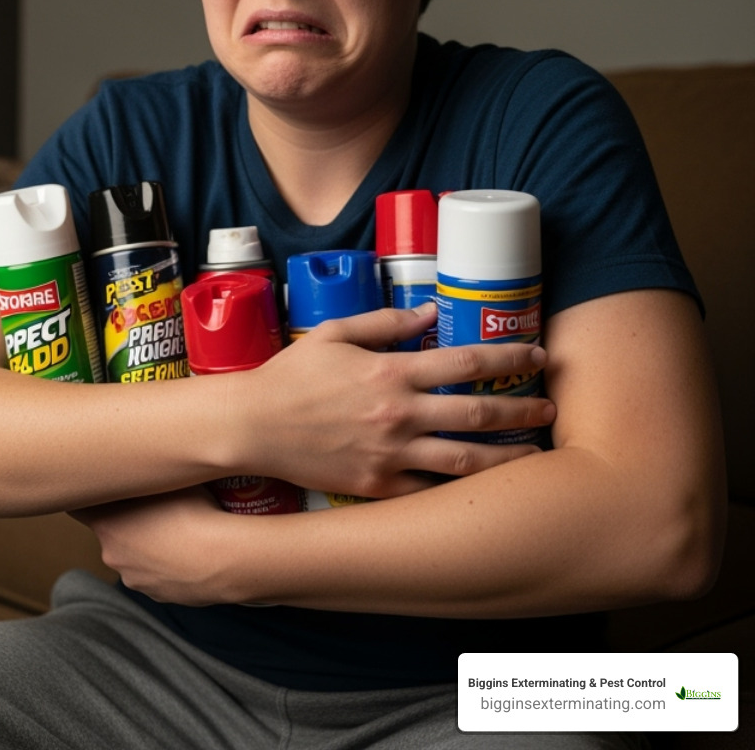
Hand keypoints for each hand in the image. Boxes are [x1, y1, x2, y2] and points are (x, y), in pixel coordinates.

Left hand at [72, 487, 236, 604]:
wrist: (225, 559)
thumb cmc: (197, 512)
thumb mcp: (167, 480)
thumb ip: (144, 475)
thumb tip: (139, 460)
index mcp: (106, 524)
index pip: (78, 507)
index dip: (86, 496)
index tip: (96, 488)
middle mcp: (112, 554)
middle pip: (109, 531)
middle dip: (125, 521)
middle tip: (155, 508)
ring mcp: (134, 578)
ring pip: (133, 555)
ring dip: (147, 545)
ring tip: (178, 532)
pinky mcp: (157, 595)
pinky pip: (155, 573)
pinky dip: (165, 564)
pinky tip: (187, 553)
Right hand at [235, 303, 554, 497]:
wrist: (251, 426)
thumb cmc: (289, 376)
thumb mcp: (333, 334)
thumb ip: (385, 322)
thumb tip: (430, 313)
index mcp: (390, 373)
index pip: (466, 363)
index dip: (508, 358)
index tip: (536, 355)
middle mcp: (397, 414)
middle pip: (478, 413)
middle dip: (523, 410)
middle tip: (550, 408)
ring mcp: (390, 454)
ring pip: (465, 460)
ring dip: (508, 457)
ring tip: (536, 454)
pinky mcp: (377, 485)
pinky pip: (429, 489)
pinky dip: (459, 489)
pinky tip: (483, 486)